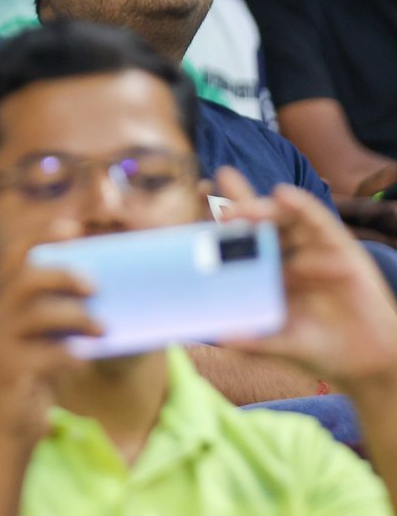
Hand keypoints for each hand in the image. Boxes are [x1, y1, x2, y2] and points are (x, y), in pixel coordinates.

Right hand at [0, 220, 98, 444]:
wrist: (15, 428)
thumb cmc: (40, 374)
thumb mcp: (50, 336)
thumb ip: (65, 311)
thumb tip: (108, 287)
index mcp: (6, 302)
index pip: (14, 256)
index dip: (40, 236)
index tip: (72, 226)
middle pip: (24, 277)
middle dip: (62, 274)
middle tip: (94, 284)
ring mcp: (1, 344)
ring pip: (36, 314)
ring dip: (75, 316)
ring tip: (103, 328)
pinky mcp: (11, 372)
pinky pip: (43, 356)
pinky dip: (67, 354)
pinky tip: (83, 360)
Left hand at [216, 167, 396, 394]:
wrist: (366, 365)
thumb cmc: (317, 348)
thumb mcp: (279, 341)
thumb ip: (252, 338)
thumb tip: (218, 336)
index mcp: (266, 269)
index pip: (240, 237)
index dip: (219, 219)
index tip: (195, 201)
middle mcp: (287, 253)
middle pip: (259, 221)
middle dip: (238, 206)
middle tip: (216, 203)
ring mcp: (312, 248)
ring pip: (284, 217)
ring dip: (262, 207)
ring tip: (242, 207)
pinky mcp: (340, 248)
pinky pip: (319, 221)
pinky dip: (301, 205)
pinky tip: (284, 195)